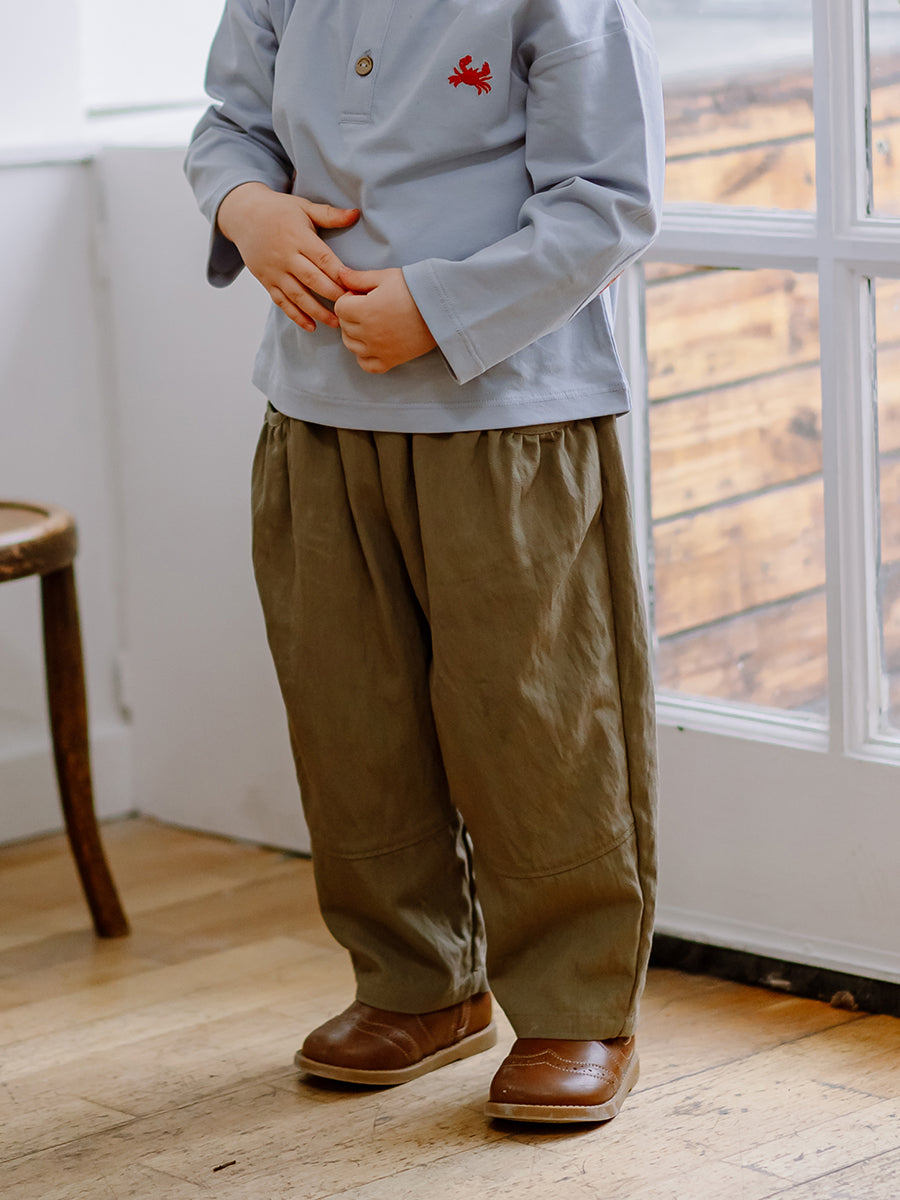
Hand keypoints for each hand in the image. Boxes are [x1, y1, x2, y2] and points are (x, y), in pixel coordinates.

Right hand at [216, 183, 358, 330]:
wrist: (243, 215)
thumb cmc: (279, 210)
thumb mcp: (304, 207)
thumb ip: (330, 214)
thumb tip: (356, 213)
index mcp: (298, 236)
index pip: (322, 258)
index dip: (339, 273)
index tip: (355, 285)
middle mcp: (286, 256)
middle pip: (312, 280)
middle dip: (333, 295)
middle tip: (351, 308)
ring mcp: (275, 271)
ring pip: (298, 296)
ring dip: (317, 312)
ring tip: (336, 323)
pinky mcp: (266, 281)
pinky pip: (282, 302)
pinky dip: (296, 316)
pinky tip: (312, 326)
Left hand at [334, 267, 436, 372]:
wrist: (442, 308)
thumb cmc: (416, 288)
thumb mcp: (386, 277)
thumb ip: (359, 278)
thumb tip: (340, 274)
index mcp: (365, 310)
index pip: (340, 307)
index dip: (348, 298)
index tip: (362, 294)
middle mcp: (369, 333)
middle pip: (345, 326)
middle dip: (352, 315)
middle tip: (369, 307)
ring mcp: (379, 349)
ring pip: (351, 346)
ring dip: (355, 335)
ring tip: (370, 324)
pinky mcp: (391, 360)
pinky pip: (366, 365)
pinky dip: (364, 356)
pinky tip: (372, 344)